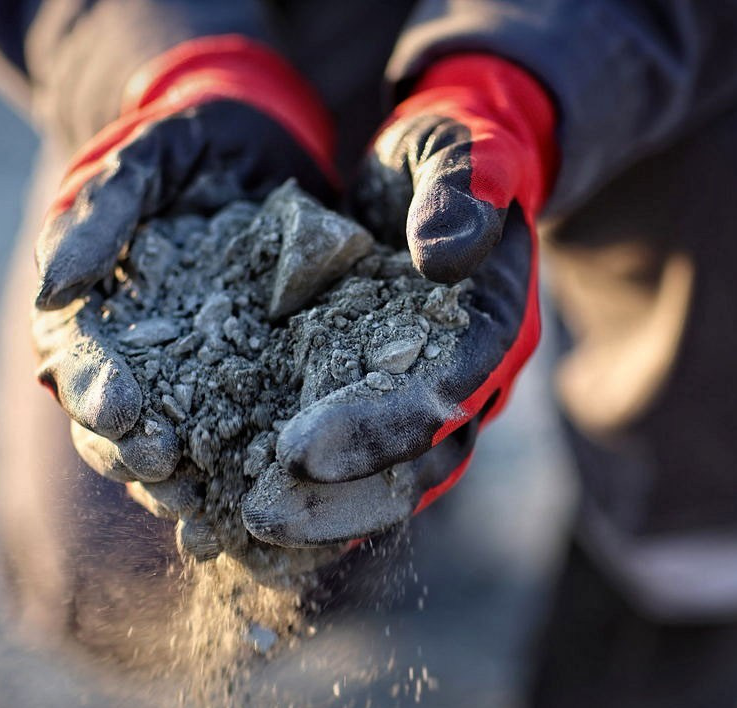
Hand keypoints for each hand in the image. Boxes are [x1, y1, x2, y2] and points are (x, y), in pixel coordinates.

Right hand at [31, 35, 335, 501]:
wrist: (261, 142)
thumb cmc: (186, 148)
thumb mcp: (140, 163)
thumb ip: (97, 216)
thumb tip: (51, 291)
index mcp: (95, 316)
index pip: (81, 364)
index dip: (94, 390)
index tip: (114, 410)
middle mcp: (138, 359)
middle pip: (118, 426)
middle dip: (134, 451)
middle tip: (163, 465)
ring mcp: (195, 377)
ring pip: (174, 446)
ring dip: (182, 479)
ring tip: (203, 500)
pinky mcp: (254, 384)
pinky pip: (242, 437)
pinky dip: (243, 471)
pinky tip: (257, 498)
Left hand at [242, 54, 558, 545]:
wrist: (441, 174)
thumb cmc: (453, 151)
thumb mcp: (460, 149)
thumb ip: (460, 190)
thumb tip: (442, 255)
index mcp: (494, 325)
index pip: (445, 394)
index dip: (378, 427)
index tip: (300, 450)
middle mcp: (468, 379)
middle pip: (417, 463)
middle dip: (342, 498)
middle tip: (260, 517)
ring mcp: (426, 394)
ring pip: (386, 479)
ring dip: (320, 511)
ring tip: (242, 529)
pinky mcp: (383, 395)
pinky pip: (353, 461)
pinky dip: (309, 493)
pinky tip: (242, 514)